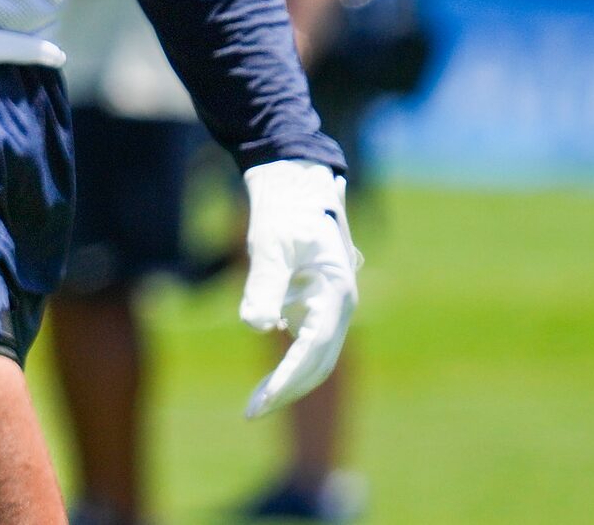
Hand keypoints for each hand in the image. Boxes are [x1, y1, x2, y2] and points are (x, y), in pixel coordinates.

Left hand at [240, 160, 360, 416]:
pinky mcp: (319, 303)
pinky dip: (290, 361)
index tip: (262, 402)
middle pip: (319, 361)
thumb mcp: (269, 244)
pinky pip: (308, 342)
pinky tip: (269, 378)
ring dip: (289, 380)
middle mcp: (341, 305)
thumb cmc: (283, 210)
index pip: (313, 349)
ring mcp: (333, 306)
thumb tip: (258, 326)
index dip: (287, 378)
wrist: (295, 181)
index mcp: (337, 293)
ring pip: (316, 356)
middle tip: (252, 412)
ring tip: (256, 403)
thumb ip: (265, 284)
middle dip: (288, 389)